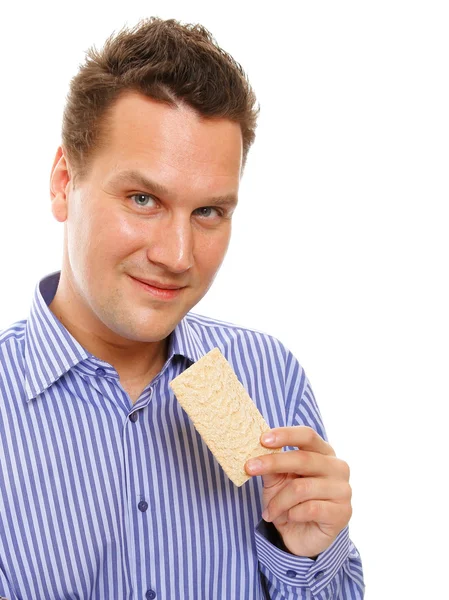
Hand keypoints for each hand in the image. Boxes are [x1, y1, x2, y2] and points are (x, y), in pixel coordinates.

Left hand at [245, 426, 351, 557]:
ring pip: (301, 487)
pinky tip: (289, 518)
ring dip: (279, 500)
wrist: (302, 537)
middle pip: (303, 459)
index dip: (286, 435)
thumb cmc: (290, 502)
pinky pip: (310, 509)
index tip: (262, 440)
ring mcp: (343, 490)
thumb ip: (272, 465)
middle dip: (273, 463)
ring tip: (269, 511)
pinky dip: (292, 514)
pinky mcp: (342, 512)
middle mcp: (337, 467)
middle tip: (249, 468)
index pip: (308, 435)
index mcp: (324, 452)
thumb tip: (258, 448)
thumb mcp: (276, 480)